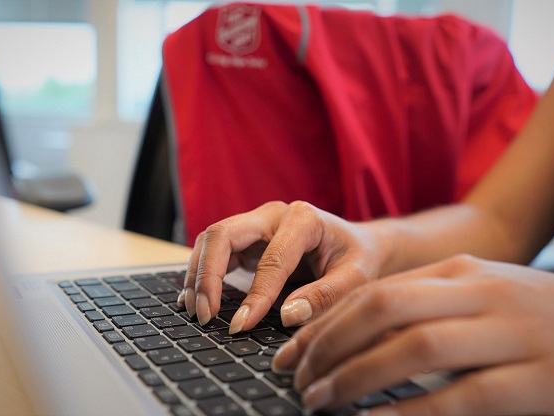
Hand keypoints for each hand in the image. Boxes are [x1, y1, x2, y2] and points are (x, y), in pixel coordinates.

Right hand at [177, 201, 386, 330]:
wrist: (357, 245)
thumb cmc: (358, 258)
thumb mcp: (357, 277)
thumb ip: (327, 296)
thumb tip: (287, 316)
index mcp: (303, 218)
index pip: (271, 258)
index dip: (255, 294)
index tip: (241, 326)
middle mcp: (272, 215)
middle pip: (223, 234)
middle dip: (207, 275)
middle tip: (204, 315)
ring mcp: (255, 225)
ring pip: (211, 241)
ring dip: (198, 275)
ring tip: (196, 312)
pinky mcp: (246, 241)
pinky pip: (214, 252)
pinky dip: (201, 274)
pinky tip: (195, 300)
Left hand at [272, 255, 553, 414]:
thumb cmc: (530, 317)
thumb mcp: (475, 297)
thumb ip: (422, 307)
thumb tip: (352, 336)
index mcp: (459, 272)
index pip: (373, 292)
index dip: (324, 323)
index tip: (291, 351)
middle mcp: (480, 294)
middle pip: (383, 310)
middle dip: (327, 344)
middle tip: (296, 377)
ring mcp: (512, 334)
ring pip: (415, 348)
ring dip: (355, 376)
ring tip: (318, 401)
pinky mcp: (538, 381)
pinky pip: (461, 397)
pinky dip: (409, 412)